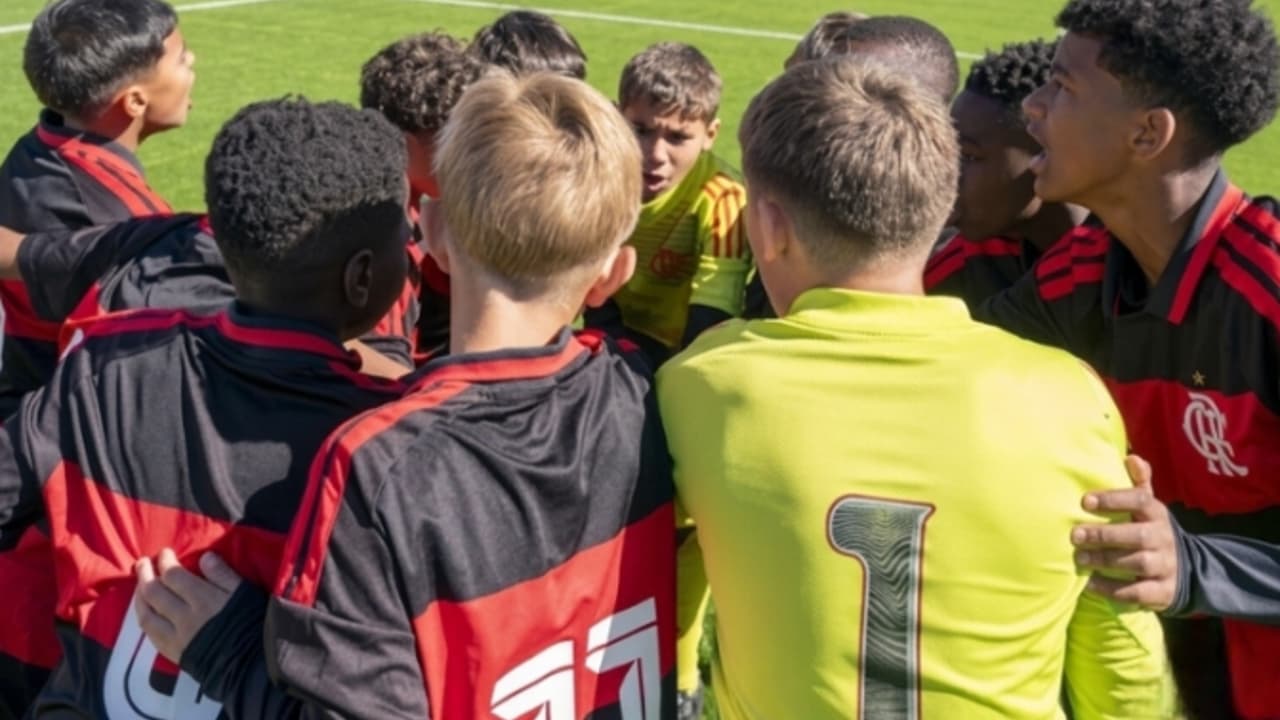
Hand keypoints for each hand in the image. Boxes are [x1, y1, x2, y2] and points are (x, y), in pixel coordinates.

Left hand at [134, 549, 242, 662]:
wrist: (250, 664)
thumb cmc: (251, 623)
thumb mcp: (244, 593)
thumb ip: (223, 575)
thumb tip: (204, 557)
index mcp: (203, 599)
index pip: (173, 575)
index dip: (165, 561)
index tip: (165, 553)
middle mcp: (183, 616)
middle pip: (154, 592)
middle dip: (145, 574)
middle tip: (143, 562)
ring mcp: (175, 636)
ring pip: (146, 614)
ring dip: (139, 596)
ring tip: (139, 585)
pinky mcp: (172, 652)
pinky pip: (150, 633)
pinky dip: (143, 618)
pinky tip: (144, 611)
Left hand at [1071, 455, 1178, 610]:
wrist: (1188, 570)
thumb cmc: (1152, 531)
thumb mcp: (1150, 508)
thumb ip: (1139, 485)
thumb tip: (1131, 457)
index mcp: (1157, 514)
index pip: (1141, 500)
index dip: (1114, 500)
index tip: (1085, 501)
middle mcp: (1163, 538)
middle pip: (1137, 535)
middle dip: (1104, 535)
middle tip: (1074, 534)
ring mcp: (1165, 566)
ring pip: (1136, 563)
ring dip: (1105, 561)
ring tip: (1079, 558)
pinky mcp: (1162, 592)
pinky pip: (1137, 592)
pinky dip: (1112, 589)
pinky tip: (1090, 584)